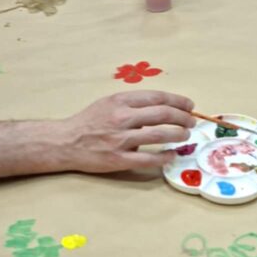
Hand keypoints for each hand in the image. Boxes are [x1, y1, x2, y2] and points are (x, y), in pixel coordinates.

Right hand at [59, 90, 195, 172]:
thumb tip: (160, 110)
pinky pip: (147, 158)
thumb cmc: (88, 122)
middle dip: (182, 117)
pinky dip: (163, 157)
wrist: (65, 141)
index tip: (189, 106)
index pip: (157, 97)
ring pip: (158, 134)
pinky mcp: (118, 158)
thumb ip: (132, 105)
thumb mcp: (108, 103)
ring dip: (177, 134)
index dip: (177, 101)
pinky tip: (172, 155)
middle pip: (162, 114)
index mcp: (120, 101)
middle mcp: (121, 117)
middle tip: (191, 122)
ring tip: (185, 136)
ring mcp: (120, 139)